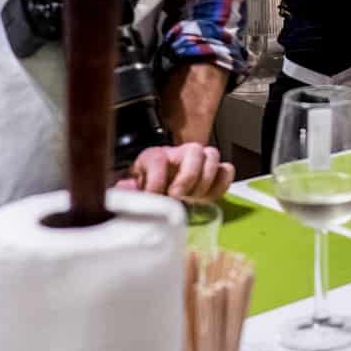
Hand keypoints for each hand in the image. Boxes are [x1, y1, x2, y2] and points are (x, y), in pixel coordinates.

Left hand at [116, 142, 234, 201]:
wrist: (152, 194)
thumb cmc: (141, 192)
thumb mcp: (128, 191)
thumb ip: (125, 191)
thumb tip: (124, 194)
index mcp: (153, 156)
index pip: (158, 159)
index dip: (156, 181)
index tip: (153, 198)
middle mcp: (178, 153)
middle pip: (193, 150)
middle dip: (188, 177)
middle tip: (179, 197)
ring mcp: (197, 161)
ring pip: (212, 155)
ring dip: (205, 180)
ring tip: (193, 199)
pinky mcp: (212, 173)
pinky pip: (226, 169)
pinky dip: (221, 183)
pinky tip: (208, 198)